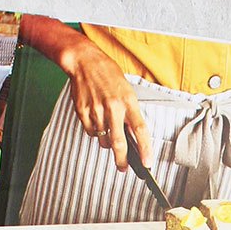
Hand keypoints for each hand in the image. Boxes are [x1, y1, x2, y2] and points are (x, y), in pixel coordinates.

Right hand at [62, 35, 153, 173]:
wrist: (85, 61)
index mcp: (128, 101)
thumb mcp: (126, 91)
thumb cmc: (108, 75)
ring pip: (103, 140)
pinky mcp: (83, 111)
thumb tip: (134, 138)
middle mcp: (113, 107)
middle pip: (119, 142)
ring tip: (107, 128)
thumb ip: (130, 113)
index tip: (147, 163)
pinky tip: (96, 120)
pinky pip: (91, 132)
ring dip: (106, 142)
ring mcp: (96, 110)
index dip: (145, 149)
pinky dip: (95, 132)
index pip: (140, 130)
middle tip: (123, 168)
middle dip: (122, 160)